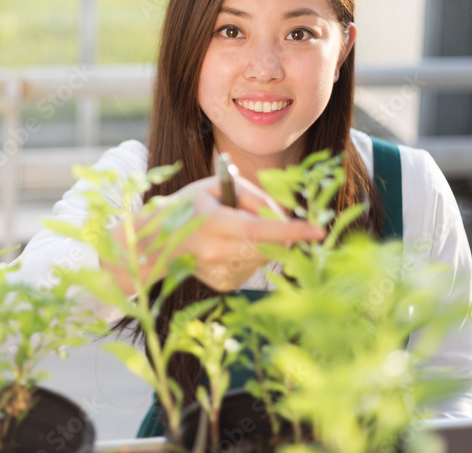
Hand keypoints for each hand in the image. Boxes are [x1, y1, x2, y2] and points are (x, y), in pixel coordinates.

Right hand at [101, 173, 324, 294]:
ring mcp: (220, 271)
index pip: (260, 228)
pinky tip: (228, 248)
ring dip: (264, 242)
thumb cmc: (188, 206)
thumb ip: (251, 195)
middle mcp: (217, 251)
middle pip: (270, 244)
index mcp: (214, 222)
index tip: (317, 230)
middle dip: (280, 231)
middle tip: (261, 217)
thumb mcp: (214, 187)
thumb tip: (283, 214)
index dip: (291, 230)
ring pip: (265, 256)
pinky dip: (251, 255)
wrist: (154, 242)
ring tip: (235, 232)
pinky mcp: (224, 284)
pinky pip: (254, 267)